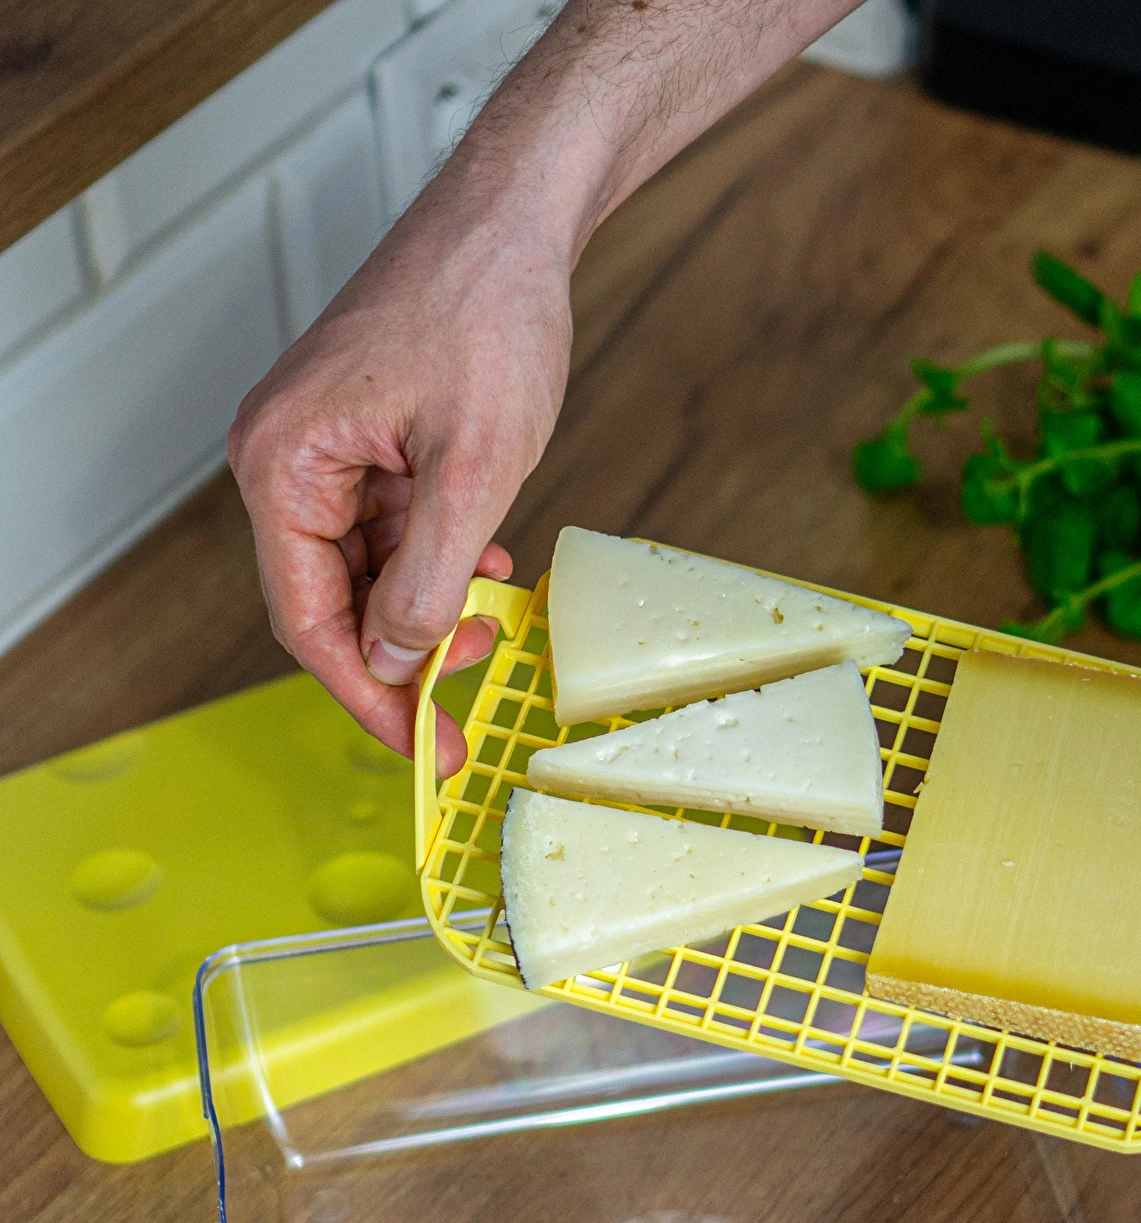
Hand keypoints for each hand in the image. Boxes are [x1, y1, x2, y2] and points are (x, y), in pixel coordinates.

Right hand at [228, 0, 858, 775]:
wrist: (515, 219)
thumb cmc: (487, 314)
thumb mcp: (472, 470)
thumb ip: (427, 580)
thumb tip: (392, 659)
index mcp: (284, 464)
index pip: (306, 618)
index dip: (366, 693)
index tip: (422, 745)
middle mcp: (290, 458)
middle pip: (334, 600)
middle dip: (406, 652)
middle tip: (471, 694)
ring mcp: (330, 446)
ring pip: (371, 569)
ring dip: (431, 606)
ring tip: (495, 620)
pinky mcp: (371, 436)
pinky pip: (396, 527)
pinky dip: (441, 558)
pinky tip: (491, 565)